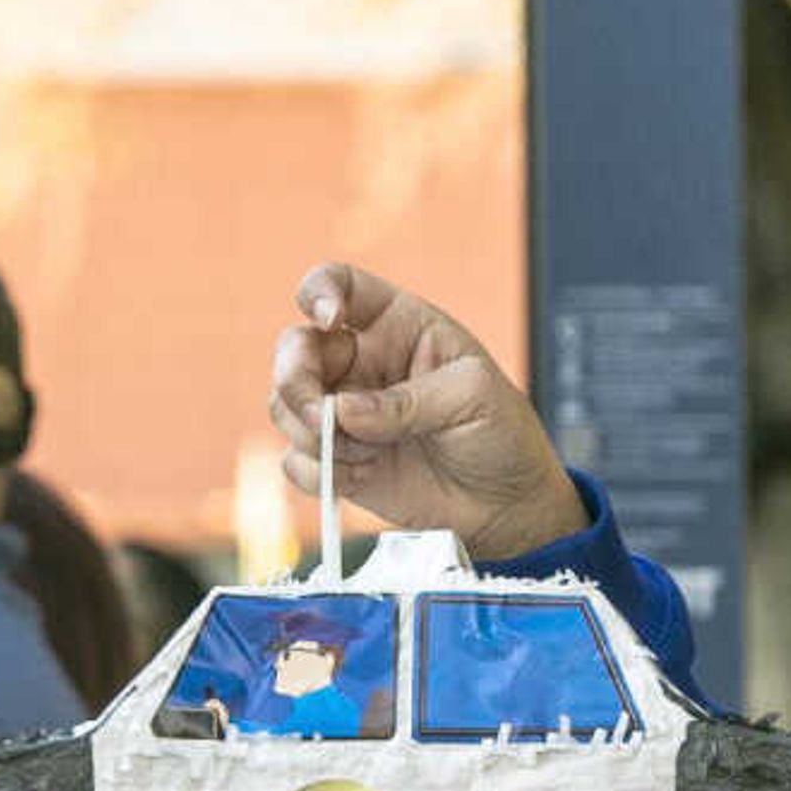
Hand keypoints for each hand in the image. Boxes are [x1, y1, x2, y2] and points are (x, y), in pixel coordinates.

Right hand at [267, 264, 586, 557]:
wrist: (506, 505)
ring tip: (362, 454)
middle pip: (294, 348)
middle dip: (293, 379)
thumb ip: (407, 400)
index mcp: (396, 325)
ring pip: (284, 406)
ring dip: (310, 433)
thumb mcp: (472, 397)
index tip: (329, 319)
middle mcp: (361, 363)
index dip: (320, 292)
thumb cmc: (500, 433)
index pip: (339, 285)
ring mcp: (343, 413)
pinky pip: (296, 462)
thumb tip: (342, 411)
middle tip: (318, 413)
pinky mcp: (336, 462)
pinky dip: (318, 473)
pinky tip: (360, 477)